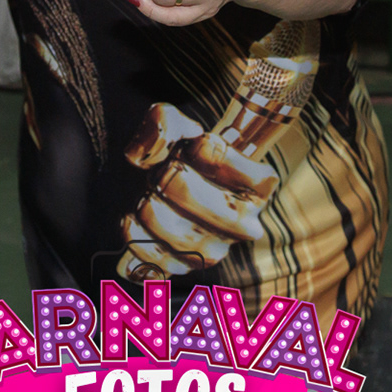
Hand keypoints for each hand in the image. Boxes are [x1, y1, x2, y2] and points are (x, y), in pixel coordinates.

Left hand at [115, 102, 281, 280]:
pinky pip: (154, 257)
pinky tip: (133, 218)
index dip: (197, 147)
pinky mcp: (184, 268)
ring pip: (176, 233)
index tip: (193, 148)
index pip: (218, 155)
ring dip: (149, 207)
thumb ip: (165, 123)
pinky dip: (135, 235)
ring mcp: (216, 250)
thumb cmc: (182, 154)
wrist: (169, 185)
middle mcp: (245, 224)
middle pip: (194, 195)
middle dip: (169, 179)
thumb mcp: (177, 123)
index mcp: (258, 184)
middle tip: (164, 173)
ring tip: (149, 195)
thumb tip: (143, 156)